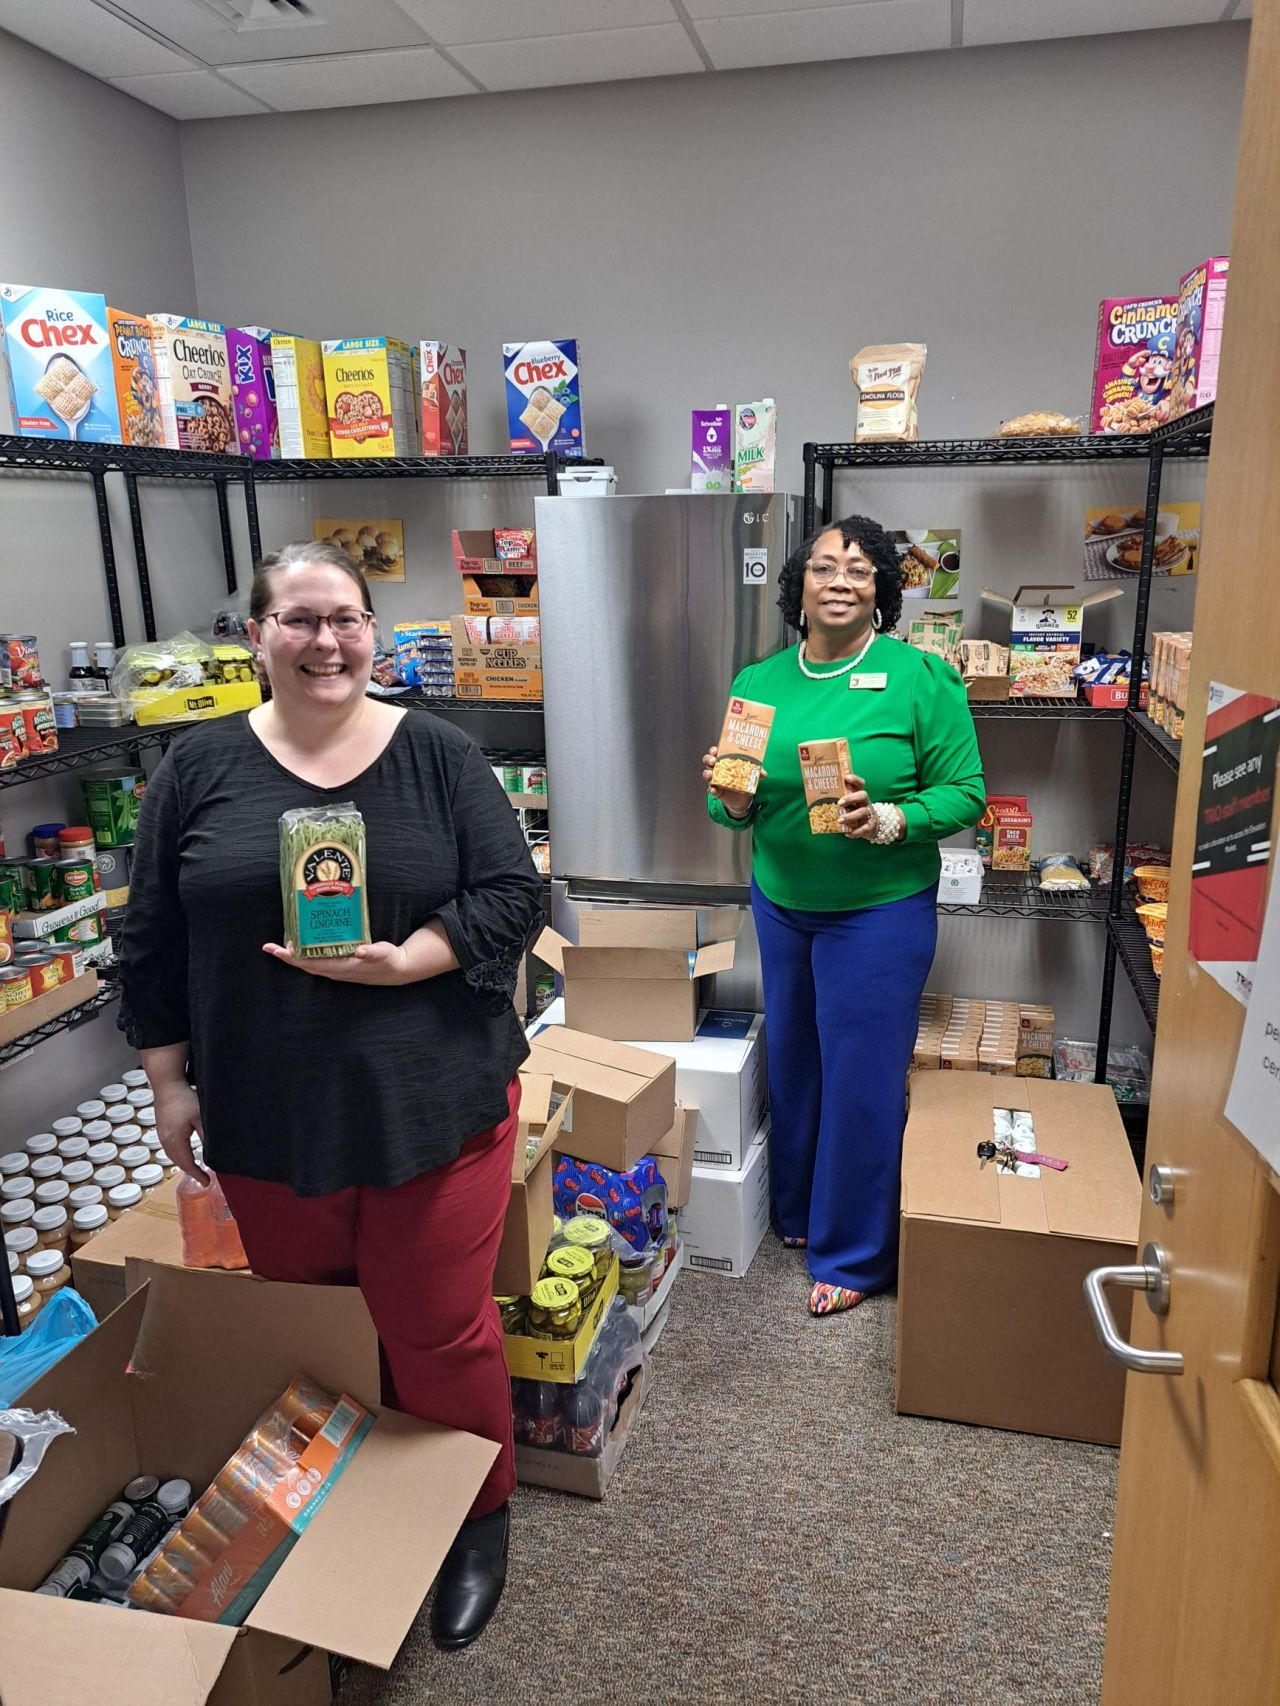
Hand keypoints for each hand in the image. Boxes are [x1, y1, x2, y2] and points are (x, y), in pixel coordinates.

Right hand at [153, 1080, 208, 1183]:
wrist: (166, 1084)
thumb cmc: (183, 1098)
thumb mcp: (200, 1118)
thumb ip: (206, 1136)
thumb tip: (214, 1151)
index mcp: (175, 1140)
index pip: (187, 1163)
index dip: (197, 1174)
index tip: (207, 1182)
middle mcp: (165, 1140)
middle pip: (178, 1162)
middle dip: (191, 1171)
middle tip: (203, 1178)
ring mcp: (162, 1134)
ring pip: (173, 1155)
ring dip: (184, 1163)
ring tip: (196, 1169)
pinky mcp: (162, 1128)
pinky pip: (170, 1148)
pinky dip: (179, 1154)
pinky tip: (186, 1153)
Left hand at [263, 939, 411, 984]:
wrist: (396, 970)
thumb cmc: (387, 961)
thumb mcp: (382, 954)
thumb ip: (371, 952)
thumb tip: (360, 950)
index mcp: (341, 967)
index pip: (309, 963)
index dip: (291, 958)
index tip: (276, 950)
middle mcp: (335, 970)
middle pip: (304, 964)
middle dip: (286, 956)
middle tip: (269, 945)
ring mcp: (336, 969)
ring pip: (309, 963)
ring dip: (295, 955)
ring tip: (283, 943)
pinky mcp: (340, 965)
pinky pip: (318, 960)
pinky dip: (308, 953)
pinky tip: (305, 944)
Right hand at [702, 744, 761, 819]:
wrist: (743, 797)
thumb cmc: (744, 780)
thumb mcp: (751, 773)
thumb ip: (757, 771)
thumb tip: (764, 774)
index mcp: (725, 760)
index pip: (716, 752)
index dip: (713, 750)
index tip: (715, 750)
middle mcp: (718, 768)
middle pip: (708, 761)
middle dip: (709, 759)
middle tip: (713, 761)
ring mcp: (715, 779)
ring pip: (707, 774)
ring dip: (707, 773)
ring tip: (711, 774)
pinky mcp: (716, 790)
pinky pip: (711, 789)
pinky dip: (711, 789)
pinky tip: (714, 789)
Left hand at [839, 773, 875, 839]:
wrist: (872, 826)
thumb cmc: (855, 812)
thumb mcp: (850, 805)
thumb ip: (840, 800)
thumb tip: (817, 795)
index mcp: (859, 795)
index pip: (860, 784)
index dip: (855, 779)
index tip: (846, 777)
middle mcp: (865, 802)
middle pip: (862, 795)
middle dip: (851, 798)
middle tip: (839, 803)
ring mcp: (869, 814)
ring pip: (862, 812)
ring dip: (850, 816)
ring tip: (839, 821)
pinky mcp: (870, 825)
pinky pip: (864, 828)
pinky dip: (856, 832)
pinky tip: (847, 834)